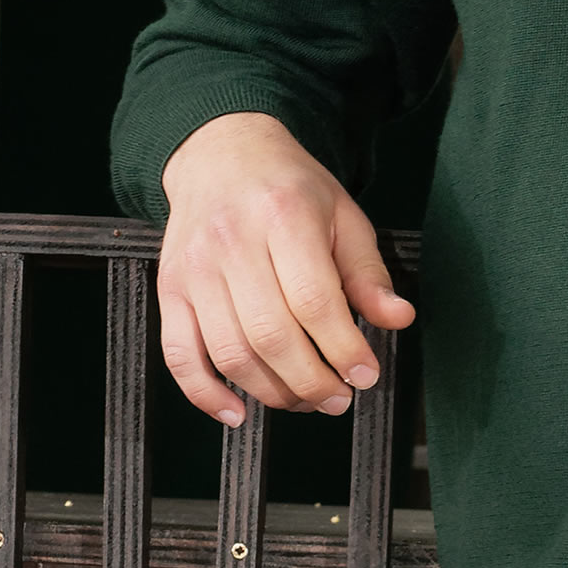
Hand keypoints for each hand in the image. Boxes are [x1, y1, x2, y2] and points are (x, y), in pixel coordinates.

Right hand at [158, 110, 414, 426]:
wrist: (222, 155)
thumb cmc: (291, 189)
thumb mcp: (344, 217)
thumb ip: (368, 273)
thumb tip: (398, 319)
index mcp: (284, 216)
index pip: (315, 300)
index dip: (343, 347)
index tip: (365, 375)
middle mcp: (232, 242)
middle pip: (271, 334)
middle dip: (311, 380)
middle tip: (339, 398)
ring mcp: (194, 268)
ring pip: (229, 351)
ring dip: (271, 392)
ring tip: (305, 401)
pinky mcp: (169, 288)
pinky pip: (178, 354)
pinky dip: (204, 393)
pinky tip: (237, 412)